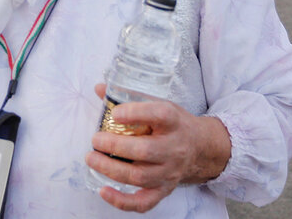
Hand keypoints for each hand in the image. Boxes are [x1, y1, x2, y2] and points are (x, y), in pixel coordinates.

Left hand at [85, 84, 229, 212]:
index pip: (159, 115)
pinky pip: (144, 202)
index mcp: (174, 121)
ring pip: (140, 177)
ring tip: (92, 158)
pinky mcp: (164, 190)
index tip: (114, 113)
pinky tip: (103, 191)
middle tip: (95, 139)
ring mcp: (170, 172)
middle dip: (116, 146)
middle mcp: (174, 148)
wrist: (200, 147)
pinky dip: (122, 201)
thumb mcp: (159, 104)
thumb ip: (130, 98)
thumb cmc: (173, 124)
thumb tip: (99, 89)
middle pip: (146, 151)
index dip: (136, 113)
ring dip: (111, 169)